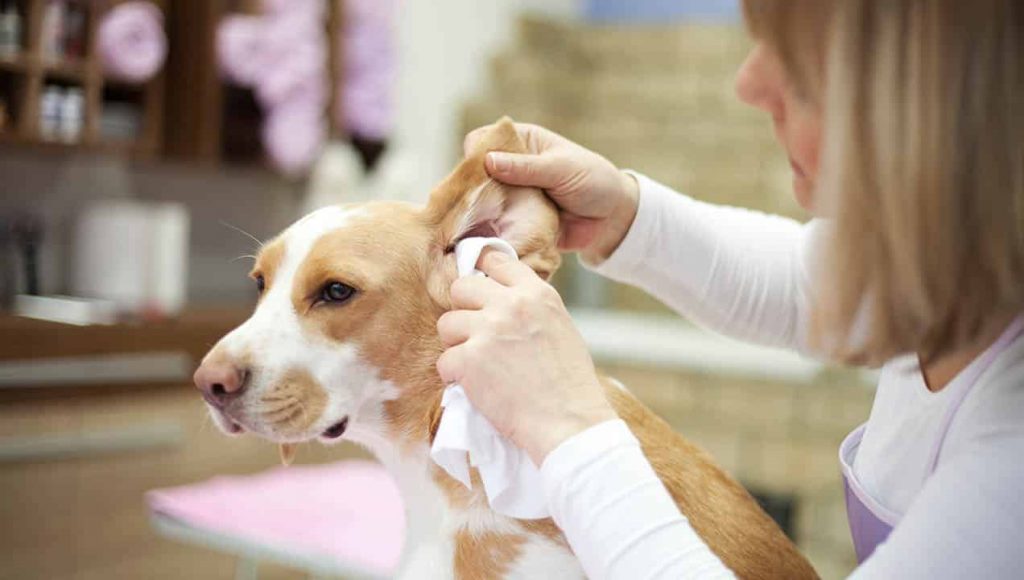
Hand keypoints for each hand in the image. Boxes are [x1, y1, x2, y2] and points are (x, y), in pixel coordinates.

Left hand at [436, 250, 618, 464]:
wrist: (569, 422)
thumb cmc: (569, 383)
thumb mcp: (559, 327)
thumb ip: (530, 308)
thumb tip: (500, 300)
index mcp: (537, 294)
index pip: (496, 260)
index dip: (482, 275)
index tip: (479, 291)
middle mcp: (510, 305)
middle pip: (461, 287)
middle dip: (463, 310)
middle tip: (473, 335)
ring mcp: (487, 330)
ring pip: (446, 324)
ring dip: (456, 345)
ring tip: (476, 365)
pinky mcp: (469, 360)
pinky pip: (444, 361)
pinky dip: (454, 377)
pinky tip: (474, 387)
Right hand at [464, 122, 639, 262]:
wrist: (612, 220)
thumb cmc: (593, 182)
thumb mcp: (561, 169)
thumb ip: (526, 167)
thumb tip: (488, 161)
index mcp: (522, 142)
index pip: (484, 139)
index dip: (474, 153)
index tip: (472, 173)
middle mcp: (511, 167)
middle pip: (476, 173)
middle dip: (470, 188)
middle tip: (468, 205)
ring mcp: (511, 195)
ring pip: (482, 201)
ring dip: (478, 212)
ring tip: (470, 225)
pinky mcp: (515, 221)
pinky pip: (495, 225)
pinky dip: (489, 232)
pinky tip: (481, 239)